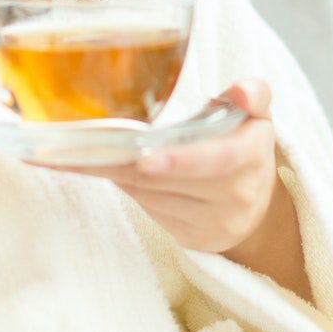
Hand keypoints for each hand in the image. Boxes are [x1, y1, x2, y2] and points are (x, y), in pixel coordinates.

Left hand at [23, 77, 279, 255]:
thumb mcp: (257, 116)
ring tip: (76, 149)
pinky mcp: (191, 239)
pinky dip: (125, 186)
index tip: (147, 158)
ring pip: (150, 195)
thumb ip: (252, 95)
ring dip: (114, 171)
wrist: (258, 206)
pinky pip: (149, 209)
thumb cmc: (246, 146)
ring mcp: (212, 222)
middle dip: (119, 164)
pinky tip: (106, 166)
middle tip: (74, 149)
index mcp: (251, 156)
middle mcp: (235, 195)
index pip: (218, 160)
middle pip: (166, 181)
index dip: (181, 161)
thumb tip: (242, 91)